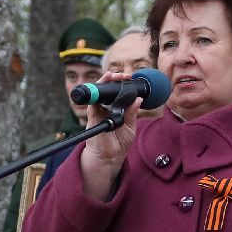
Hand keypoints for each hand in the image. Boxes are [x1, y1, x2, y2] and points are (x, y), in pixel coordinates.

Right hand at [80, 72, 141, 199]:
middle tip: (121, 75)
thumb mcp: (130, 127)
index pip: (116, 92)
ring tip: (110, 76)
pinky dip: (95, 96)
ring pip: (98, 93)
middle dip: (112, 79)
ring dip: (103, 83)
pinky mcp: (92, 119)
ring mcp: (98, 112)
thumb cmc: (119, 142)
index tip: (129, 77)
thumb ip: (132, 113)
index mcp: (115, 109)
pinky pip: (92, 105)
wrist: (110, 157)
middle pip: (106, 89)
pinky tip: (101, 89)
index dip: (121, 83)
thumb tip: (138, 99)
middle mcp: (105, 108)